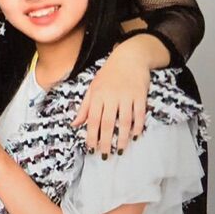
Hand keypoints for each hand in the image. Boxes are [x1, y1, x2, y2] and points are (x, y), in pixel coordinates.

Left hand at [73, 40, 150, 156]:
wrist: (129, 57)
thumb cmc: (108, 75)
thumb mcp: (92, 88)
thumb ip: (84, 107)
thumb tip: (74, 124)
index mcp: (97, 95)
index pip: (92, 119)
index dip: (91, 135)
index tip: (91, 148)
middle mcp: (111, 96)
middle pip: (107, 122)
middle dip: (105, 141)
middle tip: (105, 155)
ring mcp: (126, 96)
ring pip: (124, 121)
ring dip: (122, 137)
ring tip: (120, 150)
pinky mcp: (140, 95)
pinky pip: (139, 114)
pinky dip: (138, 126)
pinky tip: (135, 136)